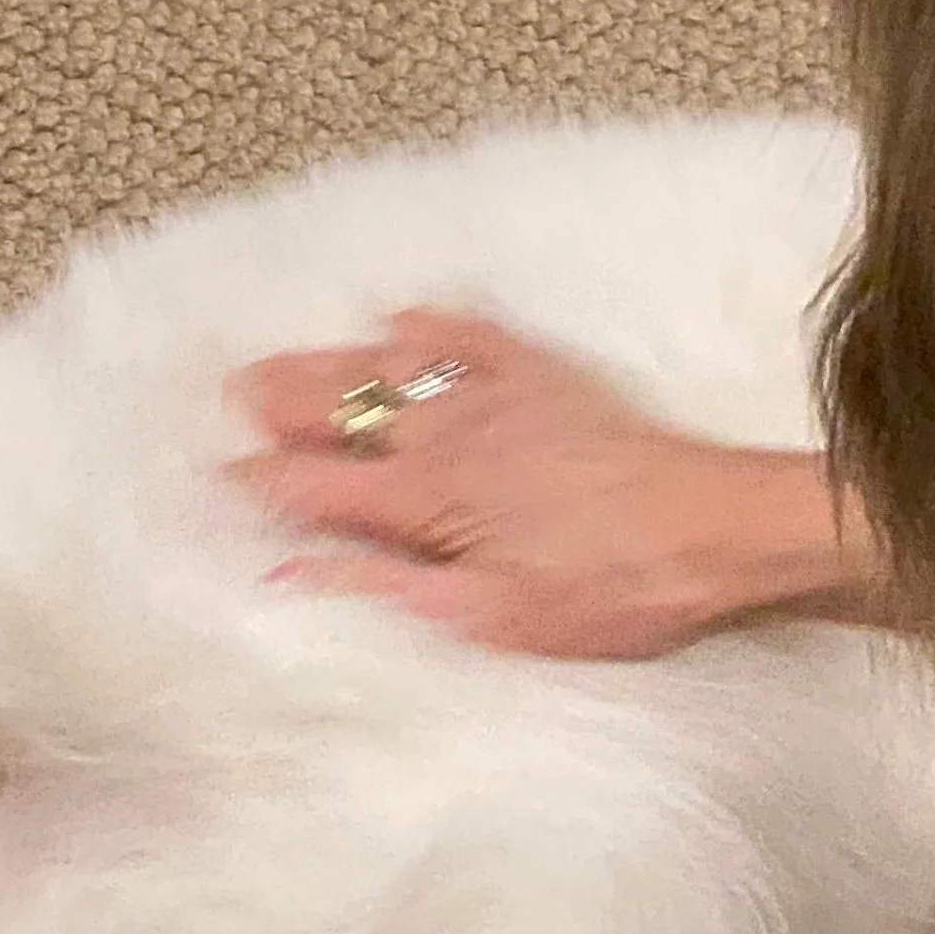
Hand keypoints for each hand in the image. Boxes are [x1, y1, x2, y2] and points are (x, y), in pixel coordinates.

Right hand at [226, 306, 888, 659]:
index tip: (221, 472)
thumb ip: (385, 588)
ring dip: (330, 365)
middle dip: (282, 404)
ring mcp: (498, 396)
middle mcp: (450, 436)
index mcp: (428, 502)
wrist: (713, 527)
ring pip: (392, 371)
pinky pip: (471, 337)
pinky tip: (397, 317)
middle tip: (228, 393)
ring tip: (278, 360)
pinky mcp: (546, 378)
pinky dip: (428, 325)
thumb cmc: (608, 591)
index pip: (322, 488)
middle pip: (345, 413)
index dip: (267, 481)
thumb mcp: (488, 616)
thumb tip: (294, 574)